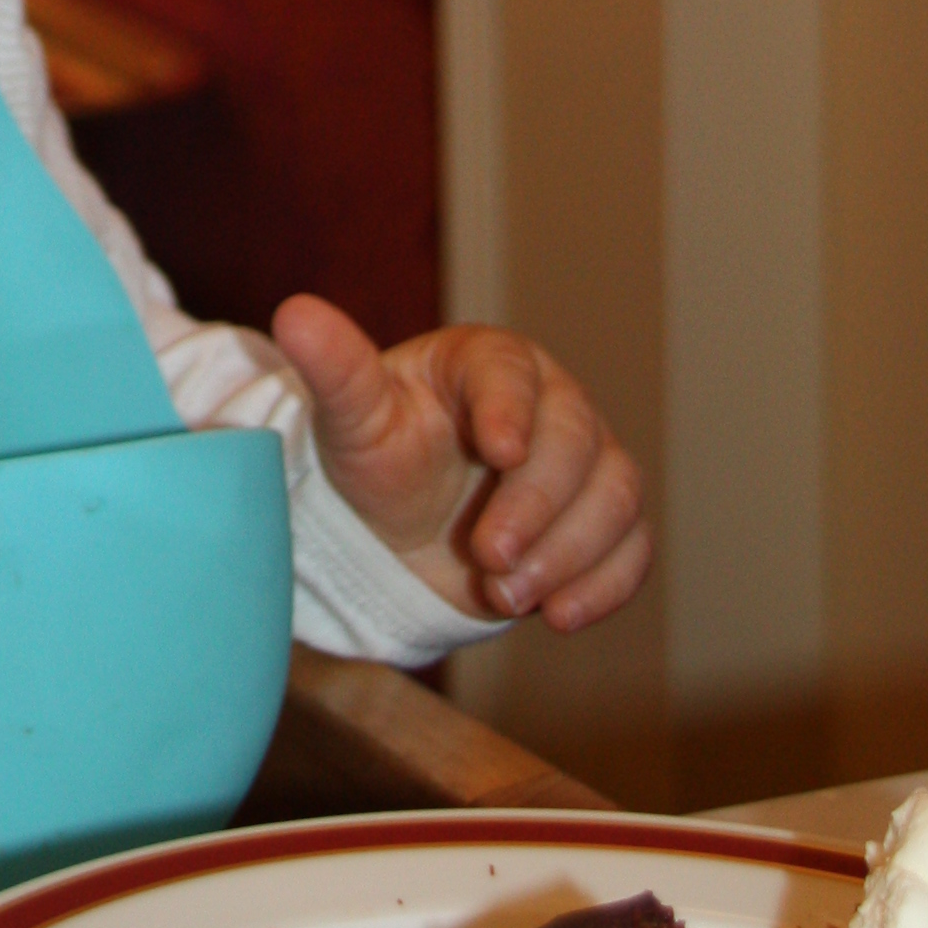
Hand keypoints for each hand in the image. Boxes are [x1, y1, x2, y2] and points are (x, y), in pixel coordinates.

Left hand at [271, 294, 649, 631]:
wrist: (397, 535)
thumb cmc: (377, 460)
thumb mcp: (352, 420)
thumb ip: (335, 371)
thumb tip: (294, 312)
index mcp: (490, 363)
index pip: (514, 373)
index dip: (512, 409)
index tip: (499, 451)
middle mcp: (552, 404)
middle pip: (577, 441)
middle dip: (536, 506)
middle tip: (487, 557)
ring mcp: (586, 465)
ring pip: (616, 494)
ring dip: (570, 552)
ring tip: (505, 595)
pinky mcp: (601, 525)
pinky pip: (633, 548)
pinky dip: (606, 584)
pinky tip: (561, 615)